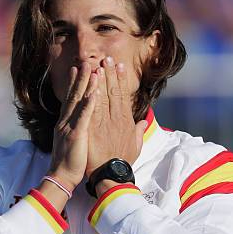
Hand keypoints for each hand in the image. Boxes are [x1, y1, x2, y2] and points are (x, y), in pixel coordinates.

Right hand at [49, 62, 97, 190]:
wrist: (62, 176)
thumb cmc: (71, 162)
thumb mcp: (73, 142)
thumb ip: (76, 130)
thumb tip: (80, 124)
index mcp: (66, 123)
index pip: (72, 99)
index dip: (76, 84)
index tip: (80, 69)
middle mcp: (66, 121)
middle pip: (74, 95)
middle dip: (80, 78)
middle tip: (86, 61)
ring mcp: (70, 127)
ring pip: (78, 102)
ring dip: (85, 85)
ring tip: (92, 69)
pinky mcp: (76, 135)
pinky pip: (83, 117)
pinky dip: (88, 103)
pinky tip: (94, 92)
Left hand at [86, 56, 145, 178]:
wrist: (111, 175)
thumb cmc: (122, 162)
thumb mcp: (135, 146)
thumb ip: (139, 131)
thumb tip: (144, 121)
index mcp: (125, 121)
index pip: (123, 96)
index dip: (120, 80)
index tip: (119, 66)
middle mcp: (116, 119)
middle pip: (113, 92)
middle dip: (110, 74)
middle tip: (107, 58)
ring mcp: (104, 123)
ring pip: (102, 97)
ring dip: (100, 80)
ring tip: (97, 65)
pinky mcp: (93, 129)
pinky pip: (91, 108)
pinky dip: (90, 95)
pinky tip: (88, 84)